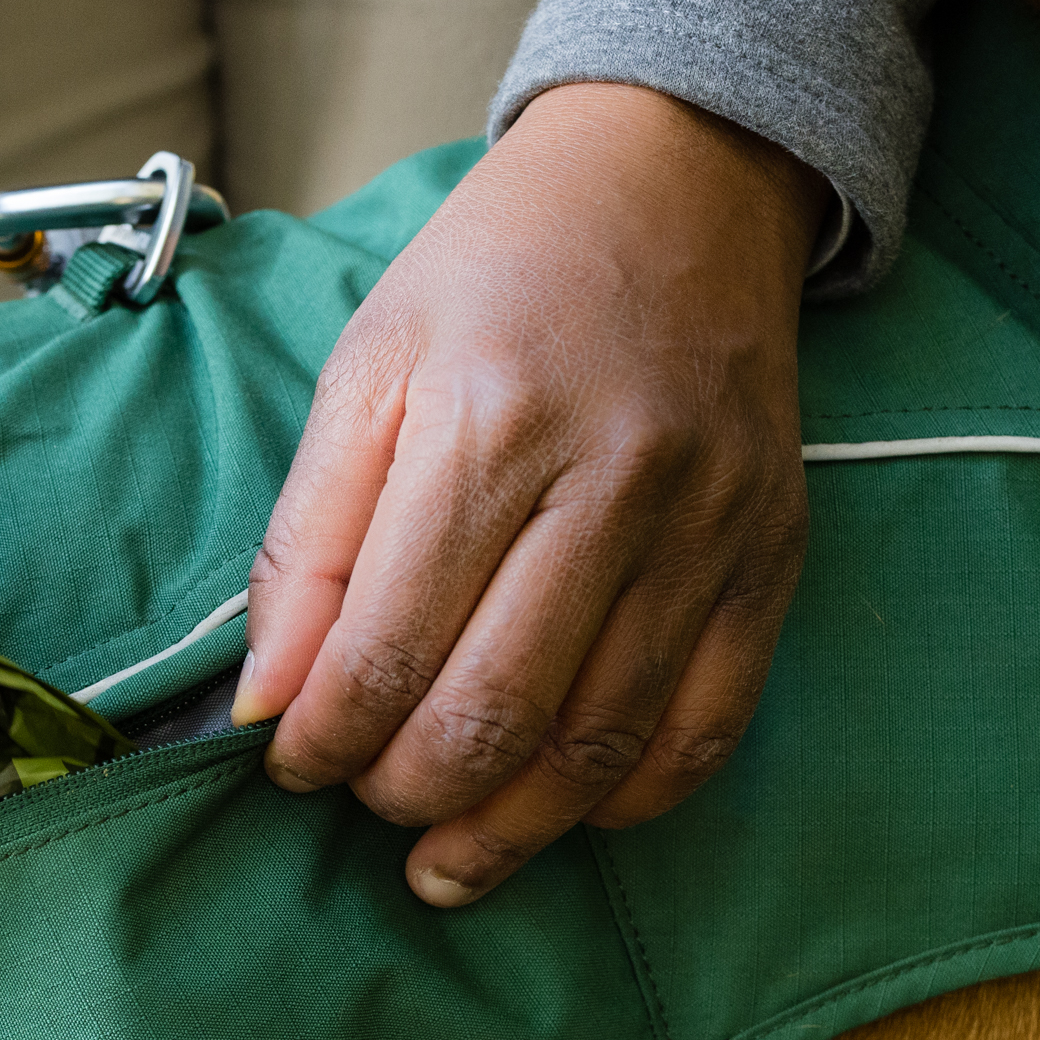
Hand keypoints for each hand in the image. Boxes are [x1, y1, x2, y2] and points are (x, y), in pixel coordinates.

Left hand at [233, 84, 826, 905]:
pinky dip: (629, 798)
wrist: (680, 184)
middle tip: (366, 803)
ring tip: (444, 855)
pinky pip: (707, 727)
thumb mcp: (370, 368)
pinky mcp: (771, 557)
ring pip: (600, 746)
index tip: (291, 764)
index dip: (324, 740)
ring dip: (508, 829)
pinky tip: (563, 811)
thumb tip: (269, 703)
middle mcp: (613, 481)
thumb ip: (309, 542)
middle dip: (406, 793)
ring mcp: (707, 528)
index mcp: (488, 423)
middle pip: (494, 714)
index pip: (388, 648)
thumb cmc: (501, 275)